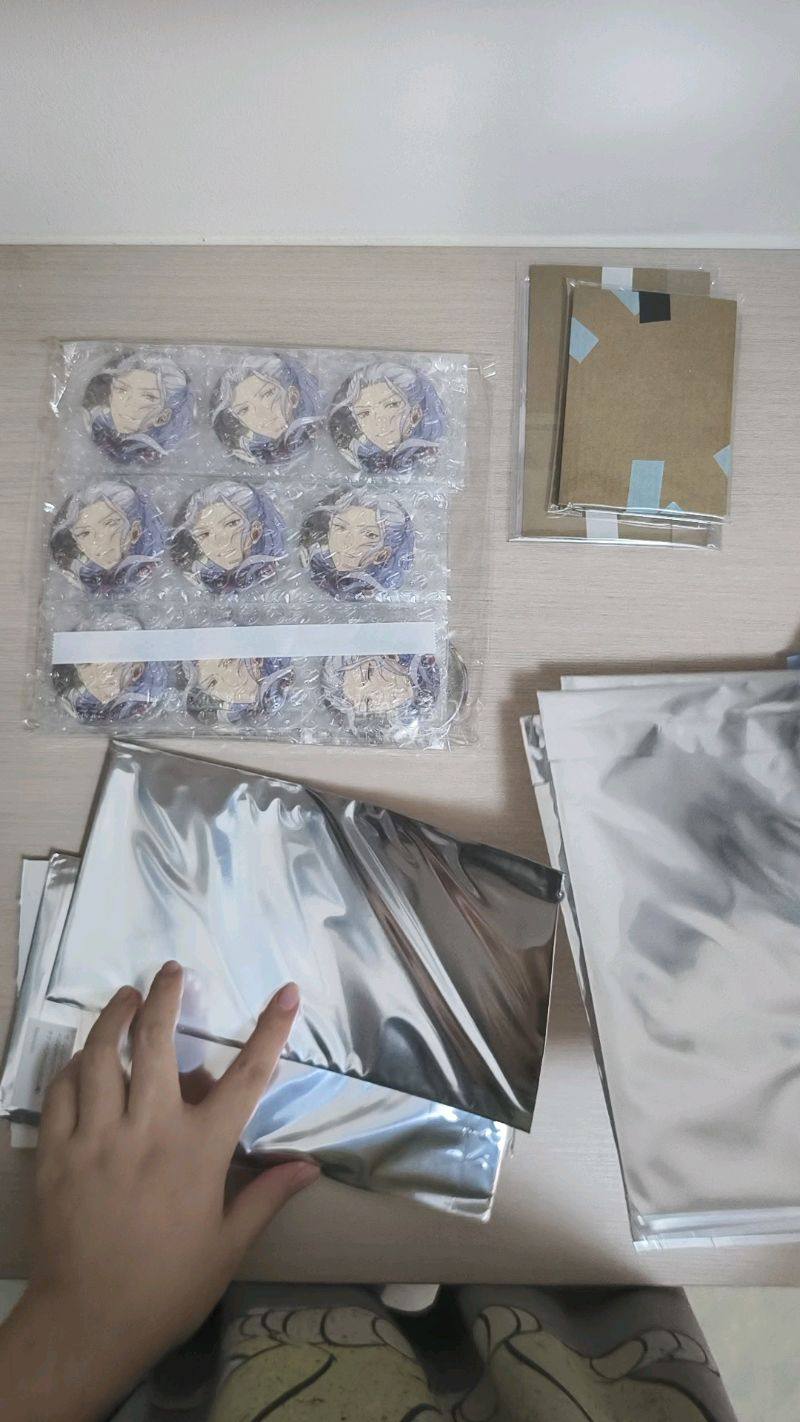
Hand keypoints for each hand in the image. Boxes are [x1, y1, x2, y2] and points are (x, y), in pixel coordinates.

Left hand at [0, 963, 318, 1421]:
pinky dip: (73, 1066)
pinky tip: (82, 1059)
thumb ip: (265, 1196)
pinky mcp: (58, 1152)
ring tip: (124, 997)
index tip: (286, 992)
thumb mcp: (228, 1246)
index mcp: (199, 1150)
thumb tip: (309, 1167)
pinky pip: (61, 1091)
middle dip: (165, 996)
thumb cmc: (168, 1286)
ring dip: (113, 1017)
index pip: (245, 1076)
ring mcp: (97, 1137)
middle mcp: (148, 1129)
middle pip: (158, 1041)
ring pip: (101, 1055)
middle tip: (170, 971)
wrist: (89, 1322)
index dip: (270, 1029)